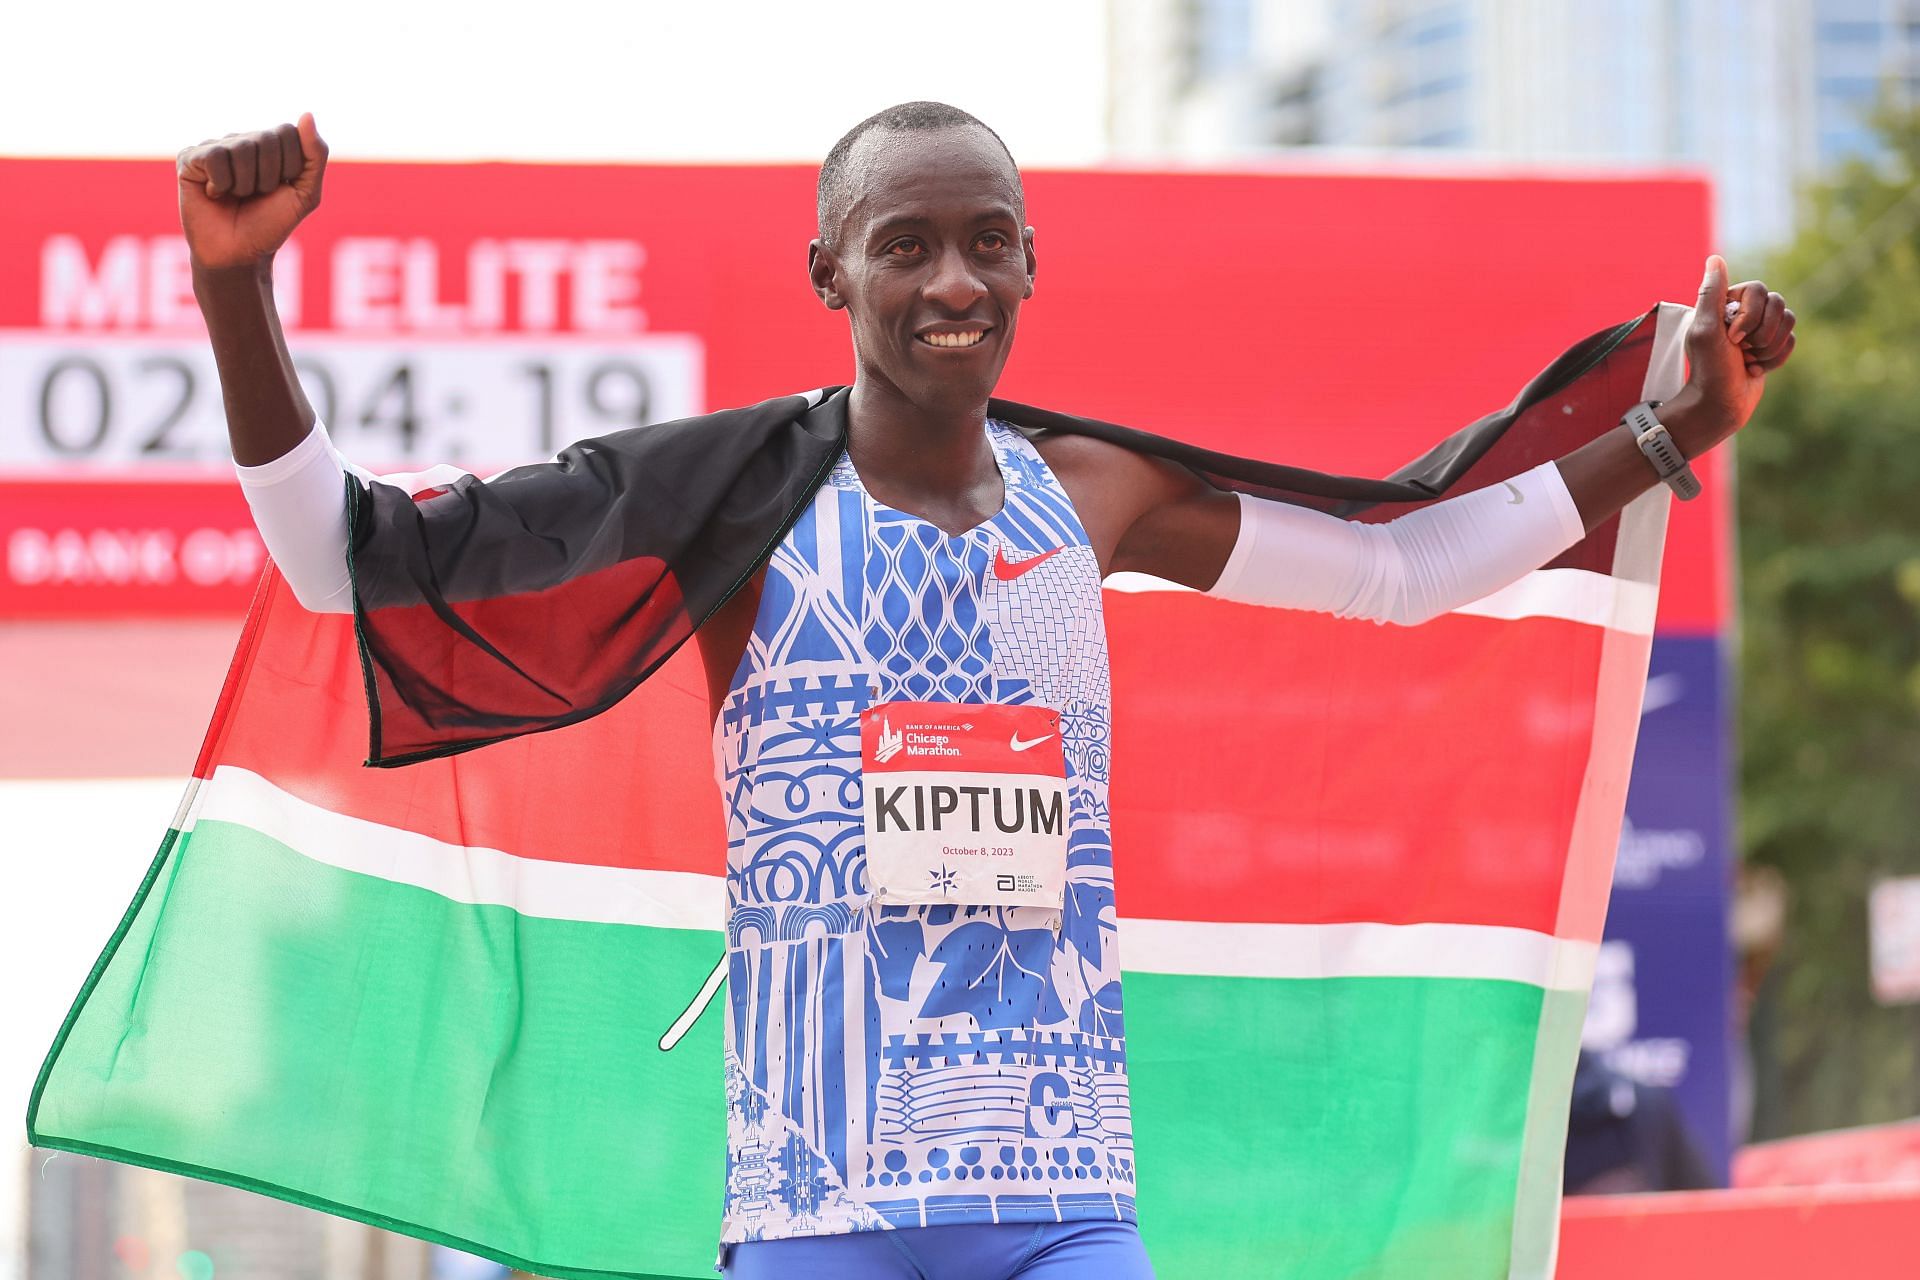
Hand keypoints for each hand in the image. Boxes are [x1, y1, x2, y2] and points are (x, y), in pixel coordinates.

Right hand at [177, 114, 327, 272]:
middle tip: (255, 196)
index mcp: (269, 145)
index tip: (281, 189)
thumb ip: (314, 156)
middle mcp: (241, 141)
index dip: (290, 167)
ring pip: (241, 149)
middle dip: (268, 178)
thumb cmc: (271, 225)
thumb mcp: (305, 194)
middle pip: (266, 139)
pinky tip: (214, 194)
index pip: (288, 133)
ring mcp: (214, 147)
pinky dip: (221, 184)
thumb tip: (307, 115)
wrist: (239, 253)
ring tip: (235, 196)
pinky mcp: (189, 158)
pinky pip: (214, 158)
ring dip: (245, 184)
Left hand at [1667, 255, 1796, 453]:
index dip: (1751, 316)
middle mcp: (1743, 312)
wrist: (1721, 404)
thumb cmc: (1710, 369)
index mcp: (1725, 304)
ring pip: (1789, 320)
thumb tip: (1715, 258)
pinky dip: (1775, 358)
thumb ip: (1711, 294)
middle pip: (1778, 303)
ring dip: (1769, 347)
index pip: (1758, 290)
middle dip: (1763, 333)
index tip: (1732, 338)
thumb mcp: (1705, 330)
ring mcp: (1759, 329)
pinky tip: (1754, 369)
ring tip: (1748, 361)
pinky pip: (1792, 340)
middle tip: (1741, 351)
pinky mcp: (1771, 346)